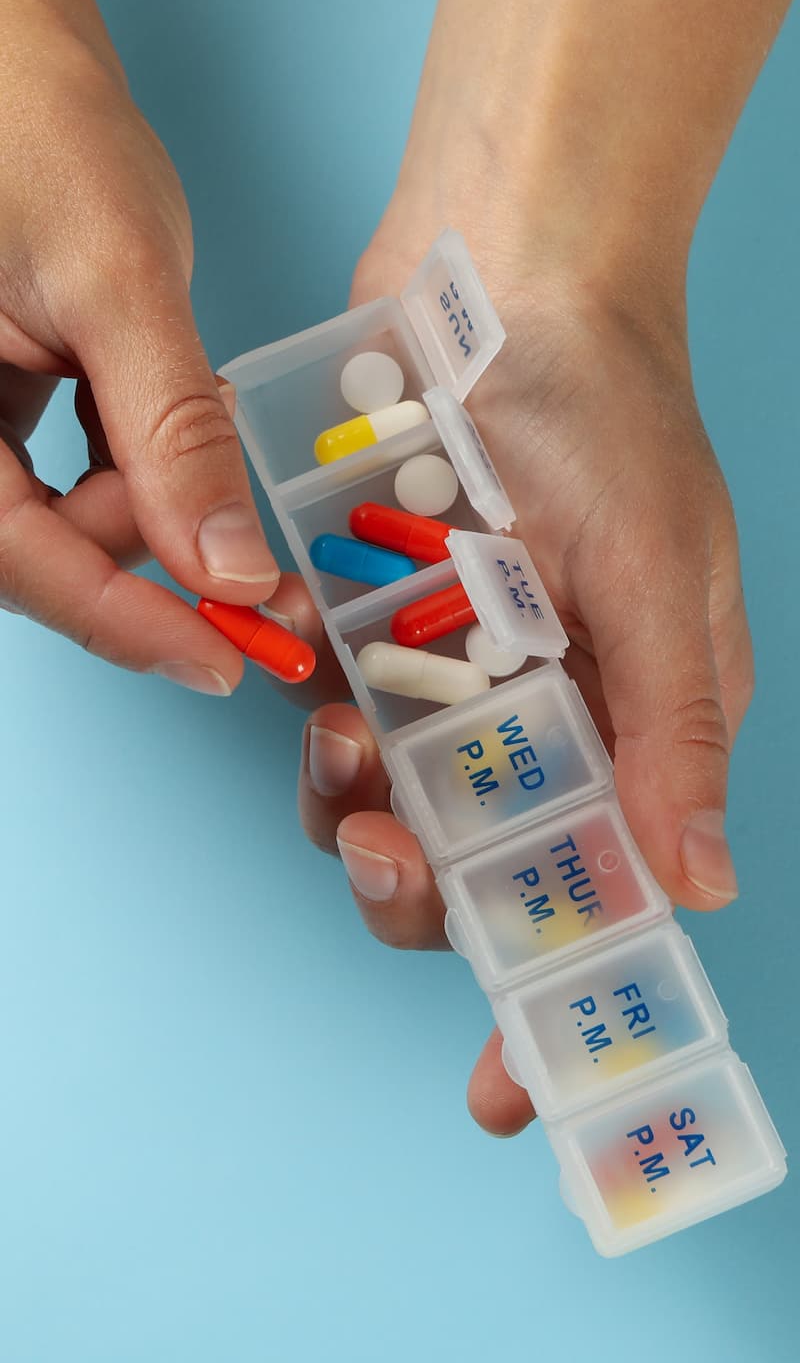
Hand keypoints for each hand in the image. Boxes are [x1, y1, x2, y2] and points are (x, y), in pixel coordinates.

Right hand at [0, 31, 276, 691]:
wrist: (5, 40)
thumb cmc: (32, 124)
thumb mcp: (116, 281)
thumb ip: (170, 436)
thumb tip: (230, 573)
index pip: (19, 560)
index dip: (126, 623)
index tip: (226, 660)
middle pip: (37, 552)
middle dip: (147, 548)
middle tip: (246, 532)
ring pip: (57, 521)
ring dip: (146, 501)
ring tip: (202, 422)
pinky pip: (61, 474)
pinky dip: (130, 466)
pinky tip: (170, 422)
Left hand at [283, 223, 751, 1135]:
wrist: (508, 269)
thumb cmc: (613, 416)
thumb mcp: (664, 582)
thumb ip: (675, 737)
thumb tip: (700, 886)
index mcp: (633, 727)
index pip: (597, 900)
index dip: (550, 1005)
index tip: (504, 1093)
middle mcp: (542, 716)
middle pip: (472, 875)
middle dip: (420, 896)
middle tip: (393, 850)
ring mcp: (454, 672)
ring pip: (385, 806)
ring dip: (350, 805)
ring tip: (337, 737)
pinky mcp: (377, 618)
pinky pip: (331, 709)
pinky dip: (312, 716)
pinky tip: (305, 672)